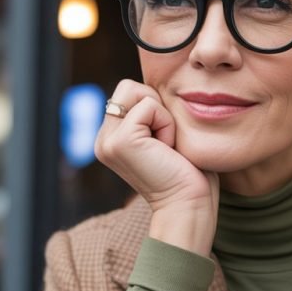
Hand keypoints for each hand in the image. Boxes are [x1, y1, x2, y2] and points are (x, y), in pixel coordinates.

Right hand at [94, 80, 218, 254]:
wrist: (189, 205)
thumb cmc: (188, 174)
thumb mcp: (164, 136)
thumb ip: (151, 114)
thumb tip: (152, 85)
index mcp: (110, 139)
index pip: (129, 93)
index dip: (156, 108)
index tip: (165, 144)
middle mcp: (103, 140)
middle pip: (128, 86)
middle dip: (156, 106)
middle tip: (166, 142)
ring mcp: (107, 141)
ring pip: (137, 91)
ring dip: (162, 115)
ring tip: (166, 146)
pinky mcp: (120, 140)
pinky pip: (149, 106)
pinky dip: (166, 124)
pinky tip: (167, 150)